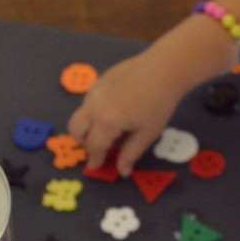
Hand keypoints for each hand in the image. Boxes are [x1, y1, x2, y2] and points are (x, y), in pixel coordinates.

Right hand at [67, 52, 183, 176]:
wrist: (164, 69)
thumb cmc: (159, 104)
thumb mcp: (147, 133)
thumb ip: (131, 153)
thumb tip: (121, 171)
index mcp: (106, 121)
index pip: (94, 146)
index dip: (95, 159)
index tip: (97, 166)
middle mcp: (93, 106)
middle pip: (75, 130)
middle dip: (84, 142)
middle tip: (101, 147)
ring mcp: (93, 91)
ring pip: (81, 114)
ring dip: (89, 127)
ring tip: (113, 128)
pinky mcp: (98, 81)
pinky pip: (89, 102)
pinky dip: (95, 112)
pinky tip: (117, 110)